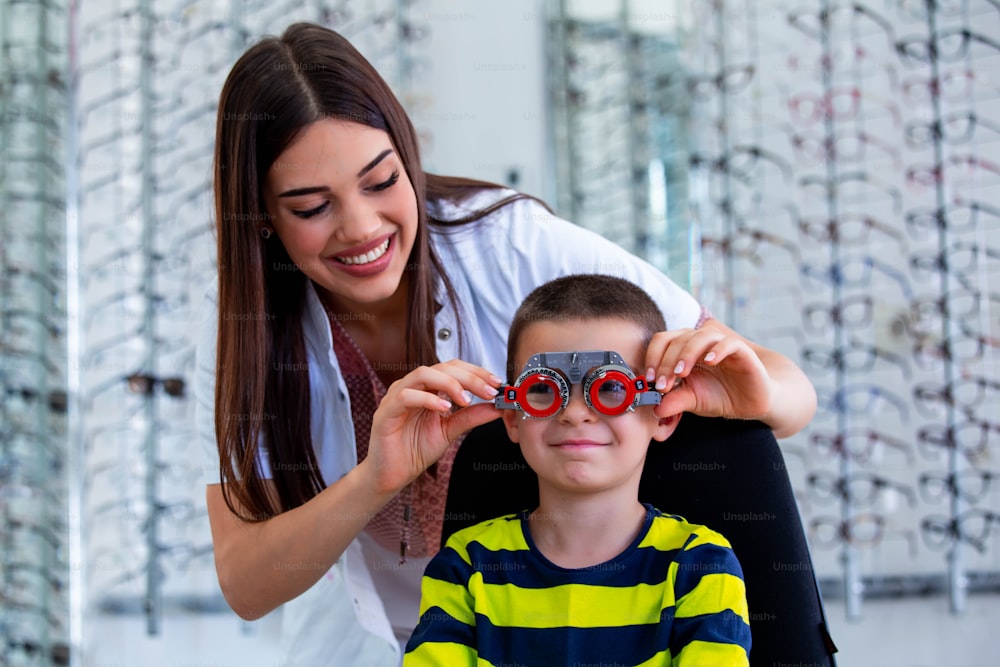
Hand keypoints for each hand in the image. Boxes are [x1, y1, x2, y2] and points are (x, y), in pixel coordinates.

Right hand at [364, 360, 501, 495]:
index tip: (496, 383)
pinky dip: (428, 400)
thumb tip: (496, 407)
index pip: (453, 368)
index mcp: (427, 388)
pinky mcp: (386, 412)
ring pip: (423, 374)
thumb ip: (470, 417)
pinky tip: (444, 409)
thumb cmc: (415, 450)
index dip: (475, 372)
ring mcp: (397, 397)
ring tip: (466, 399)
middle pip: (442, 367)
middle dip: (469, 377)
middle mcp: (412, 387)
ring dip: (450, 383)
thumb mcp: (450, 430)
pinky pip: (406, 396)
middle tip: (488, 391)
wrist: (393, 475)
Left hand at [644, 321, 772, 420]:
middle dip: (666, 362)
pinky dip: (717, 350)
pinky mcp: (741, 350)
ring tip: (682, 374)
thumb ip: (674, 401)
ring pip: (699, 336)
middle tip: (663, 385)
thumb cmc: (718, 396)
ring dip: (687, 353)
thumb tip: (655, 408)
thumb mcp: (692, 400)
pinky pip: (728, 342)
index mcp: (683, 349)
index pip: (662, 341)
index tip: (649, 380)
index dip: (652, 358)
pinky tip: (710, 362)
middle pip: (677, 339)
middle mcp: (699, 342)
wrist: (749, 403)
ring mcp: (720, 343)